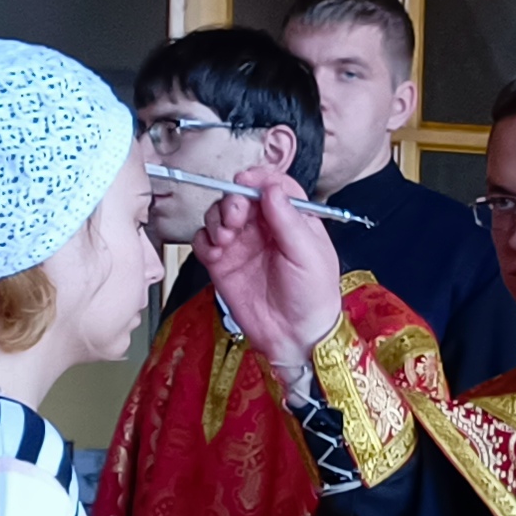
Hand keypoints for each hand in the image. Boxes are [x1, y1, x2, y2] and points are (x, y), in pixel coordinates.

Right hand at [195, 166, 344, 403]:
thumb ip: (289, 219)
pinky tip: (216, 251)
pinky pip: (203, 240)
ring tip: (226, 237)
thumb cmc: (312, 296)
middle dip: (232, 200)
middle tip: (235, 216)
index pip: (272, 185)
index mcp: (291, 218)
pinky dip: (204, 240)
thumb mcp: (308, 254)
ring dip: (216, 218)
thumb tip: (270, 187)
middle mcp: (264, 227)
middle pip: (239, 196)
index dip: (258, 179)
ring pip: (218, 214)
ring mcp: (241, 244)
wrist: (294, 337)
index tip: (247, 181)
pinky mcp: (221, 263)